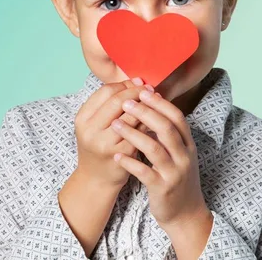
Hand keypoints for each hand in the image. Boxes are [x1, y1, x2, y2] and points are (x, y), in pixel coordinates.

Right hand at [74, 77, 152, 188]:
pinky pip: (139, 133)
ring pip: (130, 116)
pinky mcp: (120, 154)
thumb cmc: (98, 146)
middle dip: (137, 93)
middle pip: (117, 101)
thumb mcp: (94, 124)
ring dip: (146, 107)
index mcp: (82, 118)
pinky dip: (149, 124)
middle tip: (150, 90)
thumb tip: (136, 82)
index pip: (105, 92)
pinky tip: (156, 121)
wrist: (95, 178)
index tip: (138, 83)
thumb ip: (108, 105)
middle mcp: (90, 130)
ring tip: (156, 103)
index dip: (124, 85)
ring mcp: (104, 143)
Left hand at [110, 88, 209, 227]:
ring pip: (154, 149)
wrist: (185, 212)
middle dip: (145, 113)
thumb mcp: (176, 152)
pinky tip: (117, 155)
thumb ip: (166, 131)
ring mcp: (174, 172)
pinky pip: (145, 173)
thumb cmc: (174, 175)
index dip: (160, 103)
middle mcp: (184, 156)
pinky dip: (130, 162)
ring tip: (115, 125)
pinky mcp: (163, 188)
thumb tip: (150, 103)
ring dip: (133, 134)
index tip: (142, 90)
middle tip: (126, 102)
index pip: (176, 117)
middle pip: (166, 128)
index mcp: (187, 144)